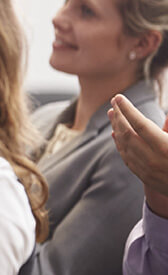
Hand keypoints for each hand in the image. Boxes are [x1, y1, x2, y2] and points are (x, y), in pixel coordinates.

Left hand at [110, 94, 167, 214]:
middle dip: (120, 116)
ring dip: (117, 128)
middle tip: (114, 103)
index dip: (128, 110)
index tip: (119, 98)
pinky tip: (116, 134)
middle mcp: (153, 159)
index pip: (140, 124)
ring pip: (125, 145)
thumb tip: (167, 114)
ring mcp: (147, 169)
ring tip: (112, 113)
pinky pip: (127, 157)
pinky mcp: (145, 176)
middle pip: (128, 133)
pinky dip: (119, 144)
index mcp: (165, 147)